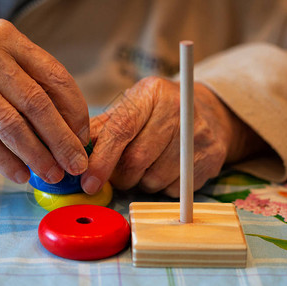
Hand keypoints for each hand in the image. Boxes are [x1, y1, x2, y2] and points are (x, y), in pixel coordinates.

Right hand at [0, 5, 88, 183]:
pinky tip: (20, 174)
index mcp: (9, 39)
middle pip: (38, 105)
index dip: (75, 111)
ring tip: (52, 174)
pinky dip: (5, 161)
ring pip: (12, 126)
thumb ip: (22, 71)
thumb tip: (57, 113)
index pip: (55, 78)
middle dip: (63, 140)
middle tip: (77, 164)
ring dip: (37, 156)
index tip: (82, 134)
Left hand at [81, 76, 264, 196]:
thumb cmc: (158, 113)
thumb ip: (102, 128)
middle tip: (120, 174)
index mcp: (151, 94)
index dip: (102, 160)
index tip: (89, 182)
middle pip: (138, 159)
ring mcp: (199, 135)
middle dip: (122, 176)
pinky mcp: (212, 158)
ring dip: (142, 182)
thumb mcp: (131, 108)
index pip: (121, 130)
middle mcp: (178, 110)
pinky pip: (175, 189)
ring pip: (155, 179)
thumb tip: (74, 151)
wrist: (208, 113)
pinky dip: (163, 187)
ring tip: (147, 167)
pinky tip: (167, 170)